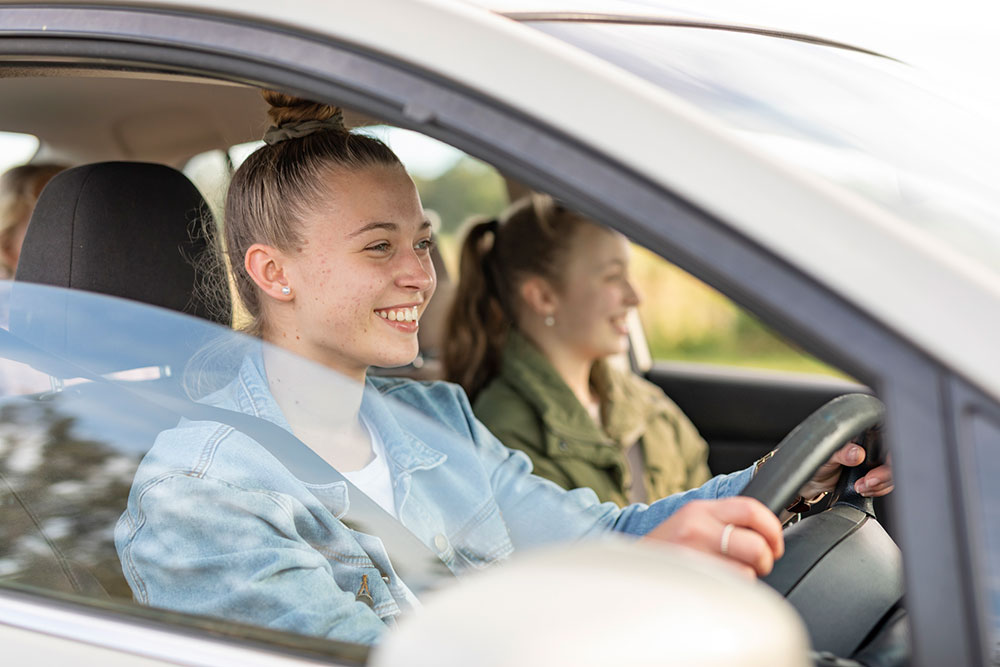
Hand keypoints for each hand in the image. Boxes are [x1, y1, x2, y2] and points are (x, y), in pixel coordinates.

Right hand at [642, 497, 783, 578]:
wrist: (629, 570)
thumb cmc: (664, 551)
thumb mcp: (689, 522)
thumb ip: (722, 520)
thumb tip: (765, 532)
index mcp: (699, 510)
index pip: (750, 509)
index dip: (772, 528)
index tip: (775, 543)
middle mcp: (696, 528)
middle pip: (756, 545)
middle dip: (766, 560)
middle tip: (758, 565)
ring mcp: (693, 555)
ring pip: (747, 572)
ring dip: (746, 579)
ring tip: (730, 577)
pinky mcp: (691, 580)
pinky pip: (731, 590)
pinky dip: (733, 593)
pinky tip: (718, 588)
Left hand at [797, 442, 893, 500]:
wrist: (814, 481)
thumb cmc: (817, 461)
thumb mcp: (826, 455)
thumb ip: (841, 453)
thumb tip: (857, 453)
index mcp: (862, 435)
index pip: (886, 441)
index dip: (887, 459)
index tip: (873, 473)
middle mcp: (871, 446)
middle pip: (893, 460)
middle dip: (883, 477)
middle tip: (866, 483)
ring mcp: (875, 461)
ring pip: (892, 474)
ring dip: (879, 485)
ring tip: (859, 487)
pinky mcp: (876, 474)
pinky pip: (886, 483)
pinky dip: (878, 490)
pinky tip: (864, 490)